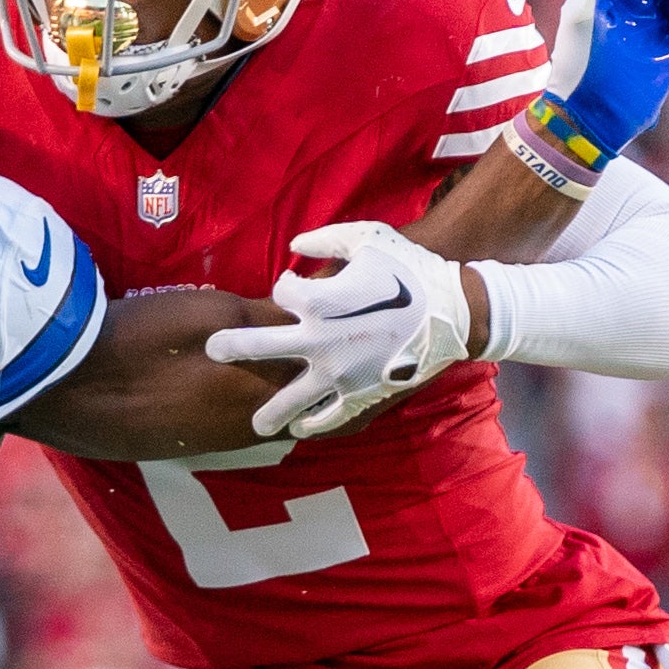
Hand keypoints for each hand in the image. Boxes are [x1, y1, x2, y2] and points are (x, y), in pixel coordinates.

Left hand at [204, 222, 472, 438]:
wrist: (454, 312)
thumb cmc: (410, 270)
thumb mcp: (368, 239)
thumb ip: (325, 239)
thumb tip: (294, 245)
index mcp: (321, 301)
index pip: (282, 295)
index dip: (284, 287)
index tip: (291, 286)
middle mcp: (323, 341)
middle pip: (262, 348)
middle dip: (233, 347)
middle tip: (213, 350)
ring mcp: (340, 374)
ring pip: (293, 399)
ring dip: (271, 412)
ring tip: (255, 425)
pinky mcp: (363, 394)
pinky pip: (333, 417)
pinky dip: (317, 425)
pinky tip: (301, 429)